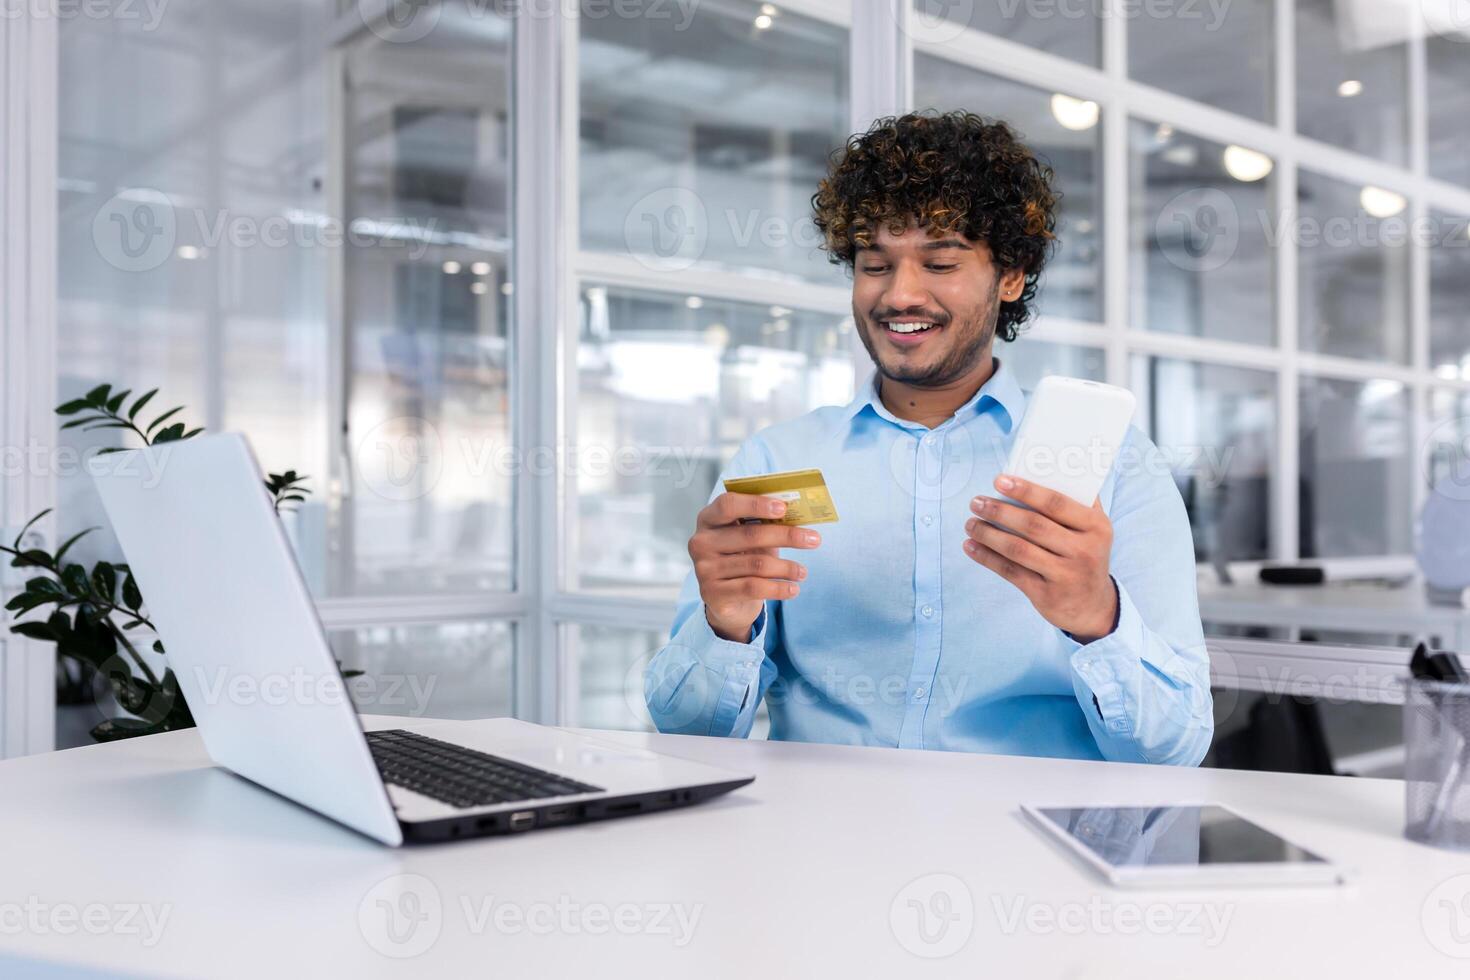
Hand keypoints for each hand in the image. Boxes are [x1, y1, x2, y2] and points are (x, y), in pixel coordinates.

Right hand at [688, 493, 821, 641]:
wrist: (725, 599)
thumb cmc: (742, 558)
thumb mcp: (749, 537)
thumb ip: (764, 524)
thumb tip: (798, 513)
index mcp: (708, 519)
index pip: (728, 504)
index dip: (756, 504)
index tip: (783, 508)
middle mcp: (700, 542)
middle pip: (750, 535)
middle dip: (787, 536)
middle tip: (814, 539)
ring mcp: (704, 569)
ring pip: (757, 564)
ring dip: (787, 568)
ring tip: (803, 572)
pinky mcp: (713, 593)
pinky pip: (754, 587)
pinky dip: (779, 588)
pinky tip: (793, 589)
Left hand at [963, 475, 1117, 642]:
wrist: (1093, 606)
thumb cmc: (1085, 555)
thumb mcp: (1093, 530)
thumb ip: (1075, 502)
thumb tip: (1038, 471)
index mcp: (1096, 527)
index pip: (1057, 503)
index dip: (1026, 490)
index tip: (999, 480)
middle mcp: (1084, 551)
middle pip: (1033, 525)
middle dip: (999, 511)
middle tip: (976, 502)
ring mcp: (1065, 575)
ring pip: (1019, 549)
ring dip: (988, 534)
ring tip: (970, 523)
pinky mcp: (1047, 594)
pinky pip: (1011, 571)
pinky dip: (987, 557)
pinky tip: (971, 546)